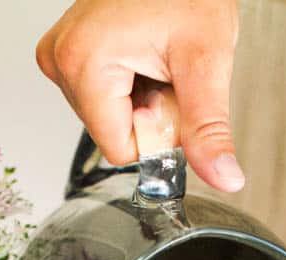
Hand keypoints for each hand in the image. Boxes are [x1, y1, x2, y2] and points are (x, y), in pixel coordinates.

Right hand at [36, 0, 243, 191]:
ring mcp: (59, 56)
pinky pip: (102, 99)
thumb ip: (209, 130)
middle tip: (166, 69)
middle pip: (113, 134)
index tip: (170, 91)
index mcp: (83, 63)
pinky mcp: (67, 55)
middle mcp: (60, 60)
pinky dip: (130, 86)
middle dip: (148, 114)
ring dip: (140, 100)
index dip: (155, 132)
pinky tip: (141, 55)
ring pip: (109, 120)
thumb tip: (225, 178)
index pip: (119, 150)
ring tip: (154, 57)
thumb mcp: (206, 63)